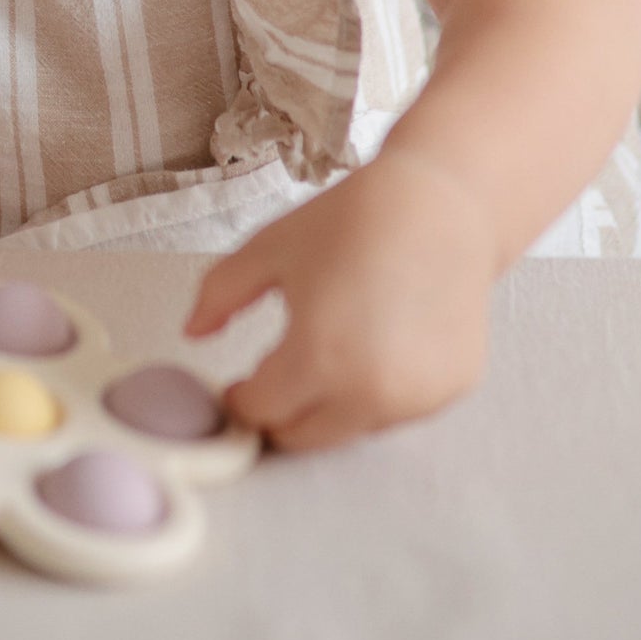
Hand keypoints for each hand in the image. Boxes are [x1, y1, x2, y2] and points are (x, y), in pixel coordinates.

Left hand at [182, 147, 498, 450]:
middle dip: (279, 412)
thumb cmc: (350, 220)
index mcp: (318, 357)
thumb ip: (218, 294)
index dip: (240, 399)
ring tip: (325, 349)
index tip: (236, 383)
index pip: (262, 412)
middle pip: (303, 436)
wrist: (440, 203)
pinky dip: (374, 393)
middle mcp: (371, 391)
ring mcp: (417, 396)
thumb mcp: (267, 250)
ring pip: (349, 428)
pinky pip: (394, 411)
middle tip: (271, 376)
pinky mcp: (449, 389)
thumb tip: (191, 332)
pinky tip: (371, 345)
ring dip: (327, 406)